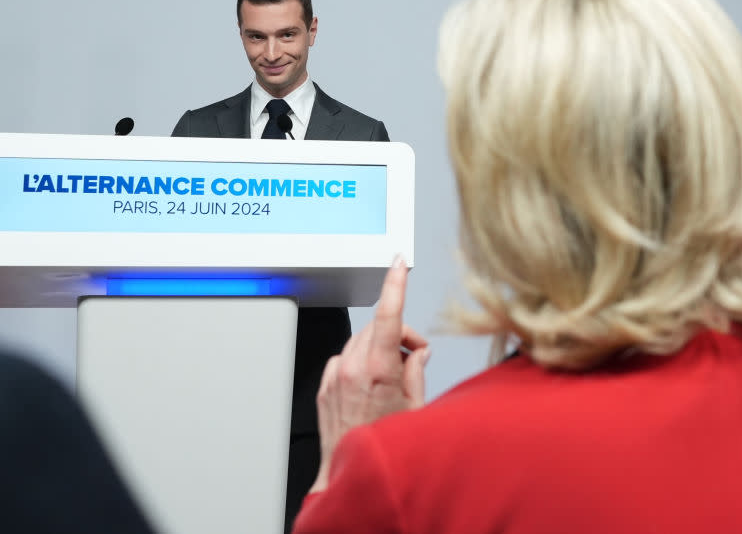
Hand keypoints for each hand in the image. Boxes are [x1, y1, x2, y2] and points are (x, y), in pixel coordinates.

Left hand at [310, 257, 429, 492]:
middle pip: (378, 327)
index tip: (399, 264)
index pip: (388, 314)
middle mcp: (352, 369)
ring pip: (360, 342)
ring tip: (392, 378)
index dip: (395, 284)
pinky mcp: (324, 387)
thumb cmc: (386, 447)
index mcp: (379, 370)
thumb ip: (417, 372)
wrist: (349, 476)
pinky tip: (370, 386)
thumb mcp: (416, 409)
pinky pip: (344, 360)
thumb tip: (417, 353)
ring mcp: (335, 377)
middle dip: (398, 335)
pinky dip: (359, 363)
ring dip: (378, 349)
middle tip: (413, 358)